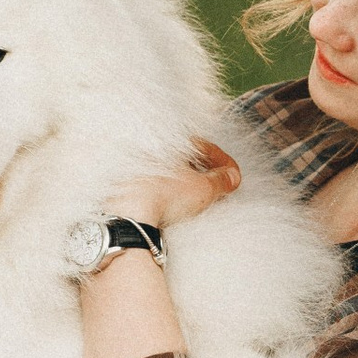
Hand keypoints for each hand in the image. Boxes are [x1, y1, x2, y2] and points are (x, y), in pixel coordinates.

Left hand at [119, 141, 242, 232]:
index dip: (223, 162)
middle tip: (218, 188)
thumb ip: (221, 180)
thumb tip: (232, 177)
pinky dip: (168, 191)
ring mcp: (134, 168)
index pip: (203, 146)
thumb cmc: (162, 196)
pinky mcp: (124, 187)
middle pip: (185, 158)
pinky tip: (174, 205)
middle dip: (205, 172)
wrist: (128, 216)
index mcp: (168, 142)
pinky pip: (153, 184)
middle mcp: (149, 149)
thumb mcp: (202, 188)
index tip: (232, 176)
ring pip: (168, 171)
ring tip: (199, 200)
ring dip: (187, 182)